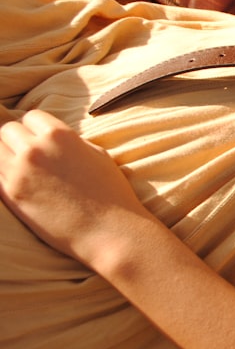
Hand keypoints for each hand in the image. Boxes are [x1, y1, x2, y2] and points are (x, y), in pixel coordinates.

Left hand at [0, 110, 151, 267]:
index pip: (31, 117)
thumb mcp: (98, 155)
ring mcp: (19, 173)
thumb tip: (51, 138)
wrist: (110, 231)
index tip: (42, 142)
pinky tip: (22, 186)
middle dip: (18, 141)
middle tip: (32, 158)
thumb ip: (71, 141)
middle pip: (7, 131)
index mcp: (59, 135)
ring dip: (8, 159)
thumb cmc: (111, 194)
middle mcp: (34, 150)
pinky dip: (4, 177)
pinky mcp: (11, 196)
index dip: (37, 129)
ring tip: (26, 172)